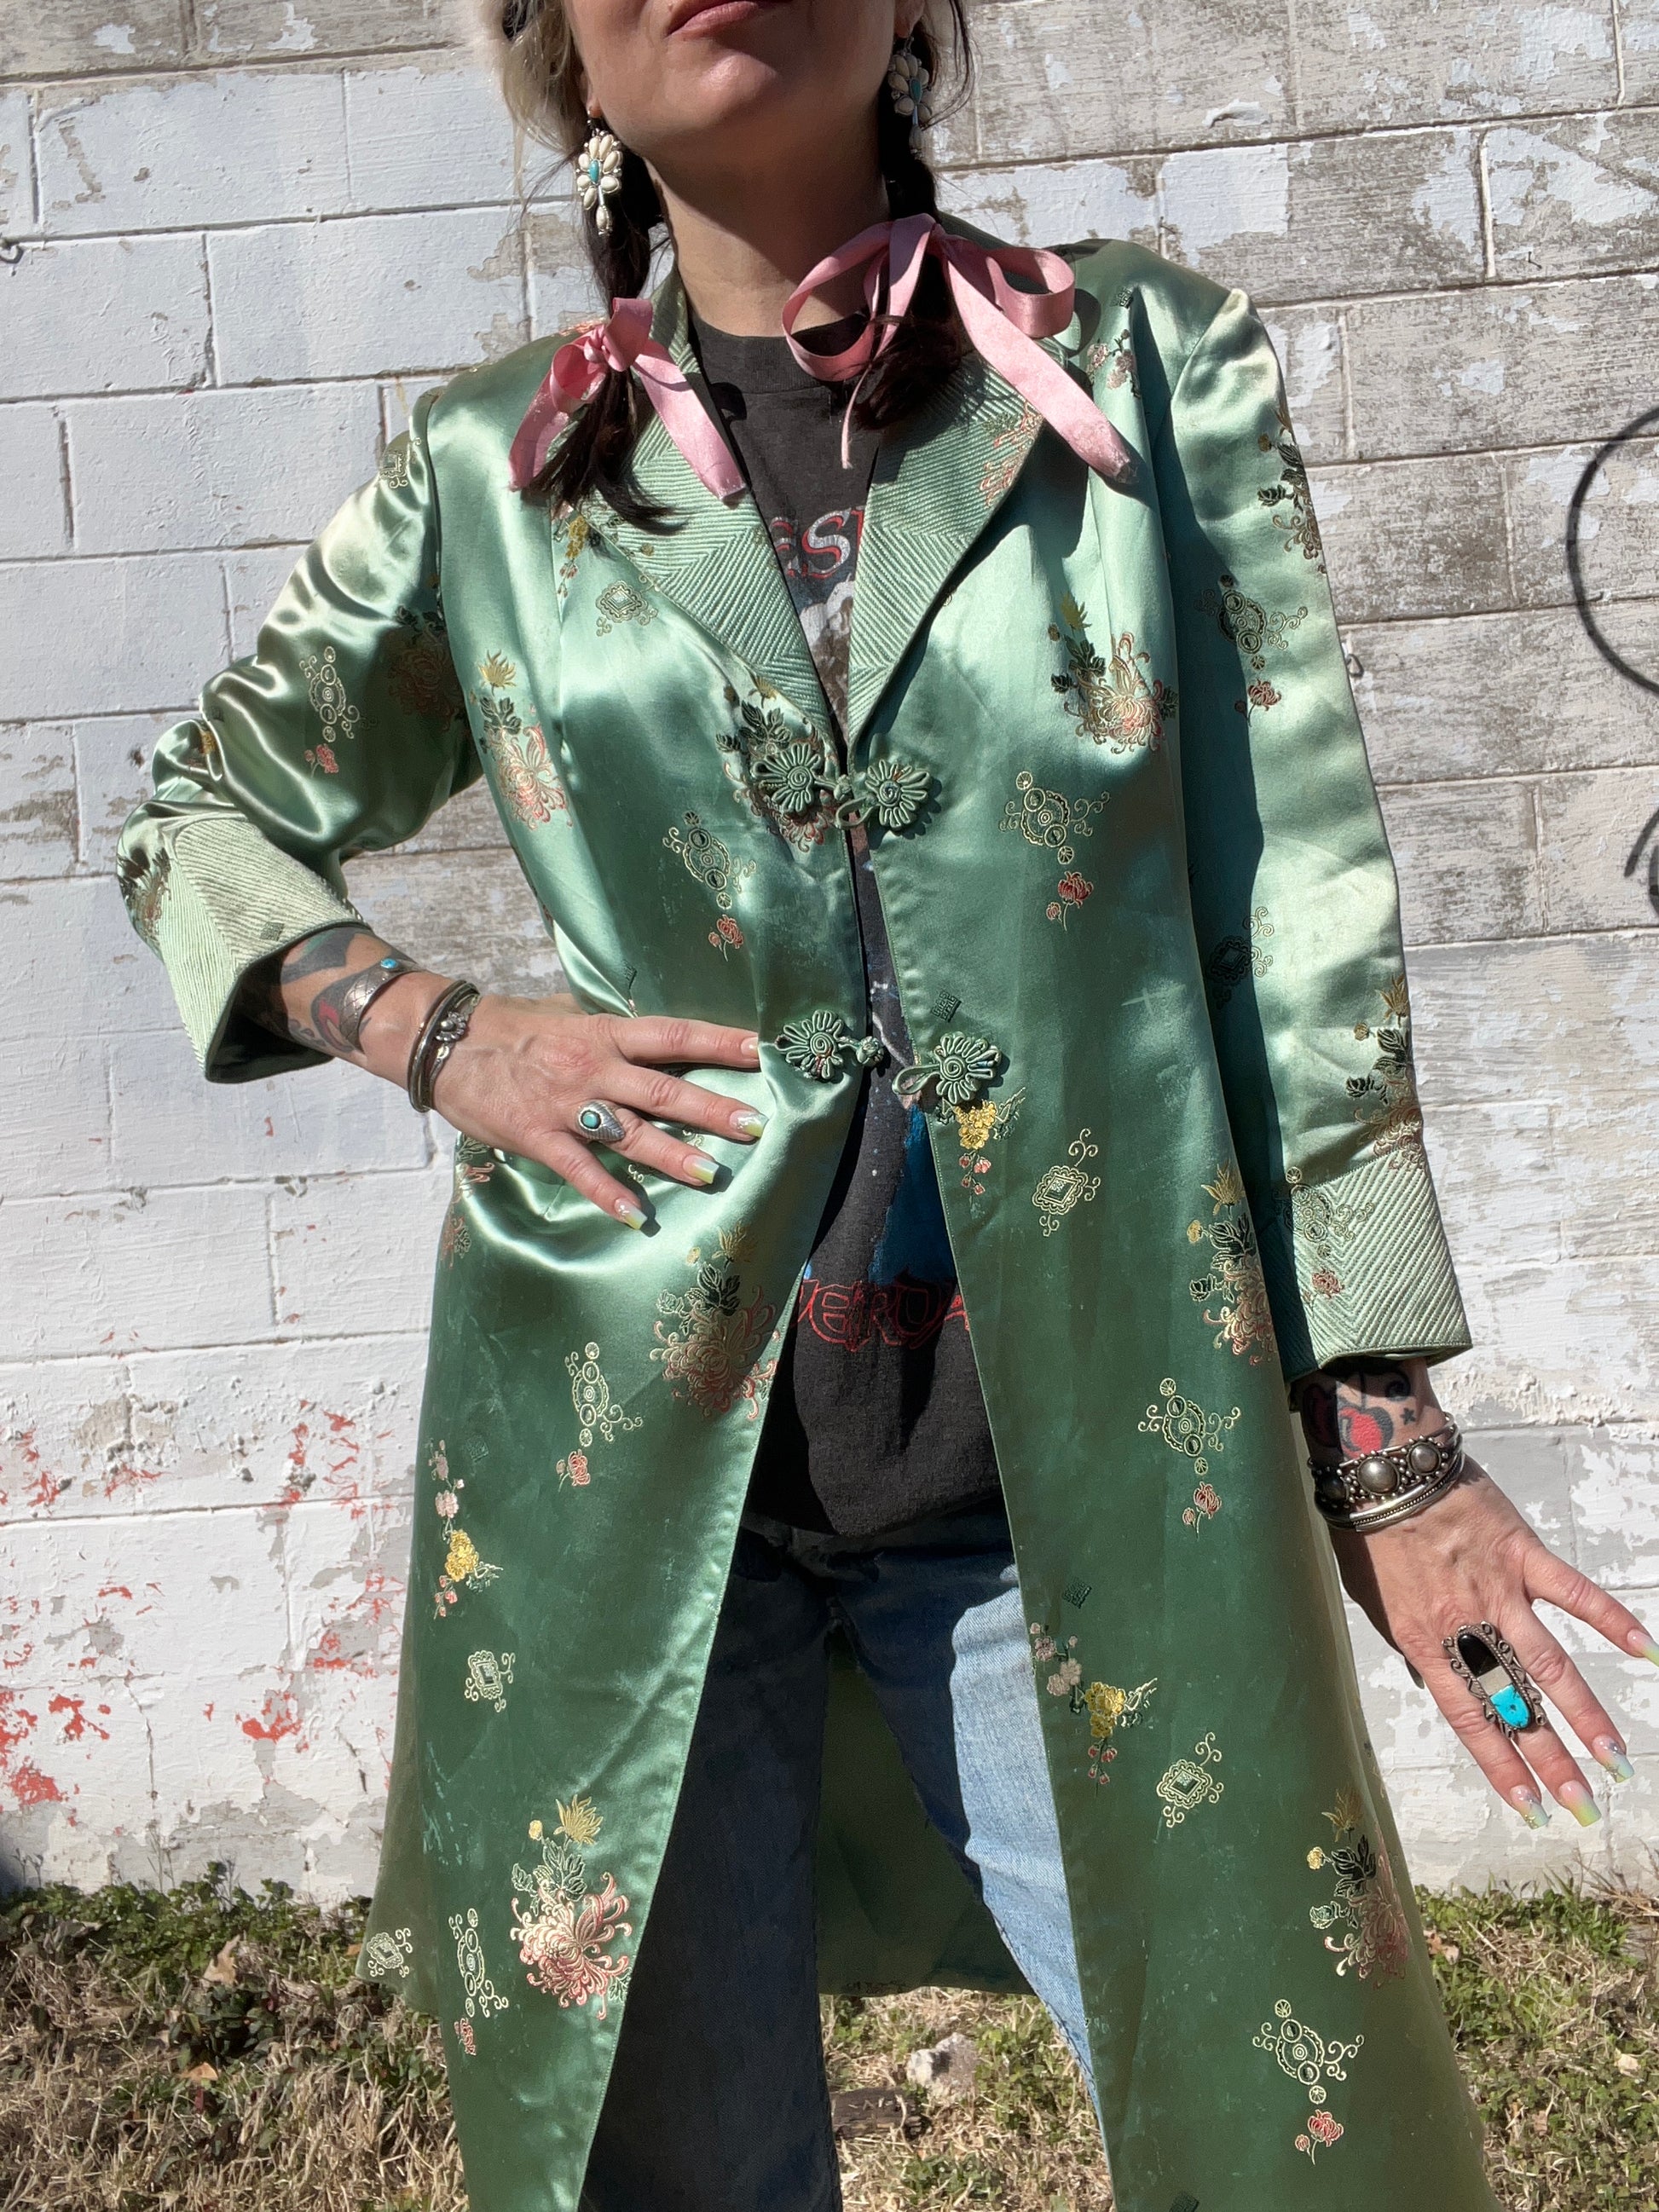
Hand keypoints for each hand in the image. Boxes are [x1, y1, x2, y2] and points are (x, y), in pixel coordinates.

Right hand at [415, 989, 764, 1223]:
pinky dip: (607, 1192)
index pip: (672, 1035)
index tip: (760, 1049)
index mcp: (604, 1033)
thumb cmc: (511, 1027)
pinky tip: (635, 1214)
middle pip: (663, 1090)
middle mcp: (592, 1066)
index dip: (717, 1041)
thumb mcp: (567, 1015)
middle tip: (755, 1125)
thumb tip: (655, 1037)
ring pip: (629, 1132)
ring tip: (712, 1174)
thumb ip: (611, 1031)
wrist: (445, 1041)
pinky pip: (578, 1169)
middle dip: (711, 1109)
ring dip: (672, 1154)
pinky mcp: (537, 1135)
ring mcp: (565, 1104)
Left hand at [1300, 1360, 1655, 1827]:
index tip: (1530, 1805)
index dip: (1500, 1764)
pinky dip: (1611, 1620)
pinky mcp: (1523, 1554)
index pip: (1470, 1717)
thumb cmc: (1367, 1534)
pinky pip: (1574, 1593)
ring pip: (1550, 1663)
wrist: (1381, 1470)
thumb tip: (1436, 1681)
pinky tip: (1647, 1652)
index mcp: (1426, 1640)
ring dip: (1586, 1714)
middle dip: (1551, 1758)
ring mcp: (1500, 1590)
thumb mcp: (1373, 1602)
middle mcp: (1468, 1625)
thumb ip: (1411, 1643)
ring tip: (1616, 1758)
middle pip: (1516, 1703)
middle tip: (1585, 1805)